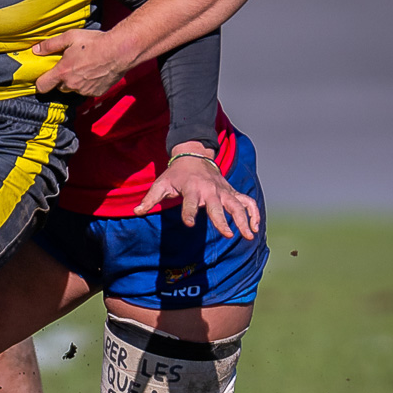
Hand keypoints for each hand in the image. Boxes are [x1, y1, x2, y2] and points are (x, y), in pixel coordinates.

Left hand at [33, 28, 128, 97]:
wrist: (119, 51)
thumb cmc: (94, 42)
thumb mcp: (70, 37)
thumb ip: (50, 45)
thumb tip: (36, 50)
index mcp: (62, 72)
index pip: (42, 86)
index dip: (40, 82)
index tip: (43, 76)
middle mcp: (72, 85)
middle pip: (59, 87)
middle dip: (61, 78)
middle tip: (68, 65)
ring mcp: (85, 91)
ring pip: (73, 89)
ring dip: (74, 81)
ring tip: (83, 67)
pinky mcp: (96, 93)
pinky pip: (86, 91)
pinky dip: (87, 84)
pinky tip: (93, 72)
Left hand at [135, 148, 259, 240]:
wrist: (195, 156)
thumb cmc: (176, 175)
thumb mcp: (161, 184)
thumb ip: (150, 199)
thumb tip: (136, 212)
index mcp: (191, 189)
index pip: (189, 203)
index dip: (189, 213)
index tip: (190, 224)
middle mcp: (209, 190)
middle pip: (217, 207)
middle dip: (223, 220)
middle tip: (228, 235)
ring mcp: (223, 191)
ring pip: (237, 205)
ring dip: (244, 220)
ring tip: (249, 236)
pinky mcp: (231, 192)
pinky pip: (247, 202)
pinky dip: (254, 213)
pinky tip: (255, 227)